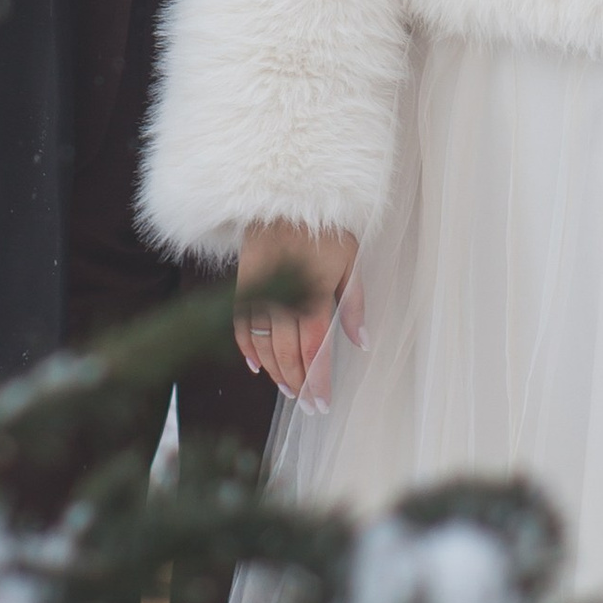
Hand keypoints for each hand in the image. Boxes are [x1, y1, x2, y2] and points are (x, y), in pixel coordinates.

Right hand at [234, 219, 363, 406]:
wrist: (285, 196)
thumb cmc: (325, 229)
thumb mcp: (350, 261)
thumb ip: (354, 305)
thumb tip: (361, 343)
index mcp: (314, 295)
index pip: (314, 351)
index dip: (317, 382)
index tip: (322, 404)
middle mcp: (284, 300)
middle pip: (288, 355)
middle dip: (299, 385)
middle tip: (308, 405)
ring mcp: (260, 294)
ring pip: (264, 347)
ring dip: (276, 372)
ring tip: (289, 389)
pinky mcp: (243, 286)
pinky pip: (241, 327)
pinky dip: (247, 350)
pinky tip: (256, 367)